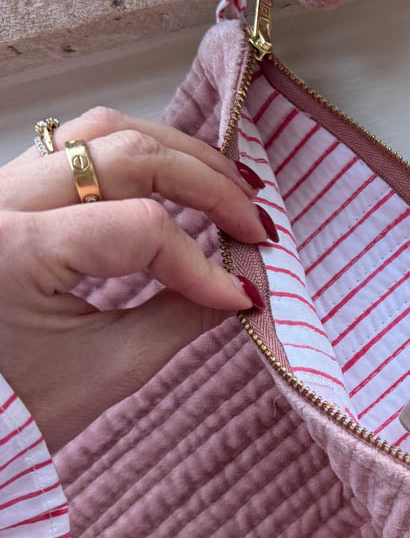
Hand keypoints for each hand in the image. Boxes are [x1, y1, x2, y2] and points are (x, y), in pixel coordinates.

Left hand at [0, 107, 274, 452]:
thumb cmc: (18, 404)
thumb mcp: (110, 366)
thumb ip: (184, 318)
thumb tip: (244, 289)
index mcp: (16, 246)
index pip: (141, 229)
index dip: (202, 263)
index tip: (242, 296)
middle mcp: (0, 200)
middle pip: (129, 152)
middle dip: (207, 183)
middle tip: (255, 221)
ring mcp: (0, 189)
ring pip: (103, 133)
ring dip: (176, 154)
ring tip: (227, 188)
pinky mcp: (9, 193)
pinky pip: (80, 149)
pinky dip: (139, 158)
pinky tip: (178, 180)